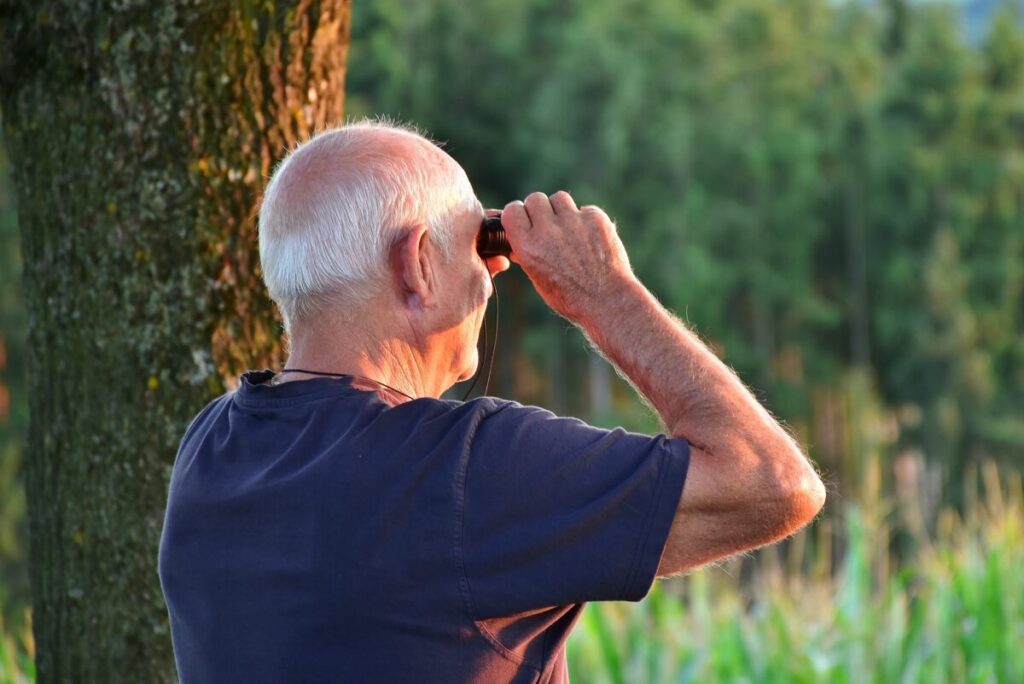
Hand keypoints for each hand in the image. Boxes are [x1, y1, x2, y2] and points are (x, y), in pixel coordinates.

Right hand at [501, 191, 634, 322]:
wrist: (607, 300)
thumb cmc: (570, 297)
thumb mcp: (539, 281)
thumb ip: (527, 257)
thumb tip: (517, 247)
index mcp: (528, 247)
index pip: (512, 211)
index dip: (518, 213)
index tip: (525, 220)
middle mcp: (548, 231)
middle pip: (535, 199)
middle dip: (540, 209)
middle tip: (548, 224)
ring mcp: (573, 222)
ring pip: (559, 198)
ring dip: (562, 211)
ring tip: (570, 230)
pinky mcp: (596, 219)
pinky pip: (585, 210)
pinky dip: (586, 220)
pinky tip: (591, 238)